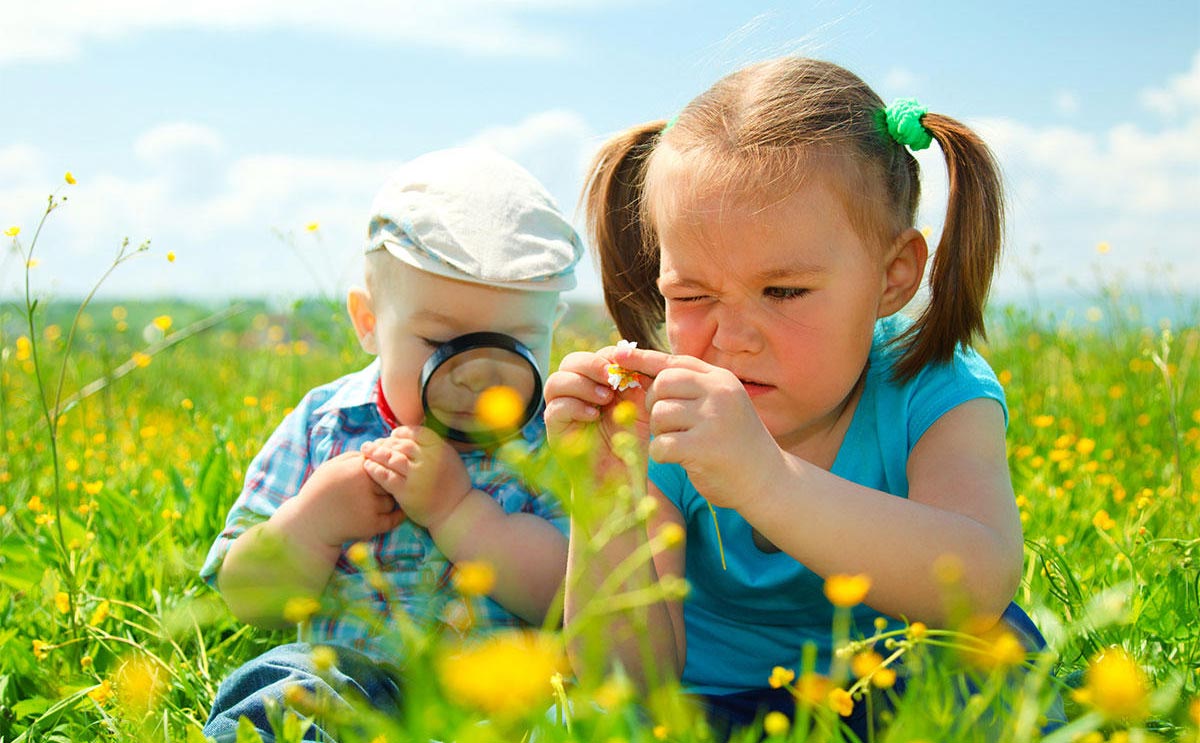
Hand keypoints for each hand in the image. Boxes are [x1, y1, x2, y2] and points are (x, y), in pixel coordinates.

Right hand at [274, 451, 405, 553]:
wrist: (308, 524)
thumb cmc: (320, 491)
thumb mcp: (332, 466)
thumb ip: (355, 457)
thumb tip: (378, 452)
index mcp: (357, 468)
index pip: (384, 462)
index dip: (383, 468)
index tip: (379, 473)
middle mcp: (365, 486)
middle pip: (390, 480)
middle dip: (386, 484)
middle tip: (377, 489)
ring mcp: (369, 506)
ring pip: (392, 499)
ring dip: (387, 501)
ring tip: (373, 503)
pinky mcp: (371, 524)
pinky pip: (393, 518)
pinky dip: (397, 516)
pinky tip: (397, 512)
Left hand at [360, 425, 471, 529]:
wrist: (456, 511)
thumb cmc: (452, 485)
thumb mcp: (450, 458)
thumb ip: (433, 446)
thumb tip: (409, 435)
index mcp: (441, 449)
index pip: (416, 433)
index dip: (401, 432)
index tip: (392, 435)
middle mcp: (429, 460)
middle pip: (401, 445)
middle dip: (385, 442)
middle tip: (374, 443)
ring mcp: (417, 476)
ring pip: (391, 458)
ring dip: (376, 453)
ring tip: (366, 451)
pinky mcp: (406, 492)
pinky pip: (386, 477)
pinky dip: (375, 470)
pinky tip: (368, 467)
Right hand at [543, 348, 650, 478]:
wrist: (621, 478)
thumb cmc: (632, 442)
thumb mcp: (642, 406)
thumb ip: (639, 380)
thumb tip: (632, 353)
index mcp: (595, 383)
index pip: (594, 356)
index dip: (609, 356)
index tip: (628, 366)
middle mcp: (575, 393)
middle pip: (570, 362)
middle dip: (591, 365)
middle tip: (612, 378)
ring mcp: (562, 411)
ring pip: (556, 381)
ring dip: (581, 384)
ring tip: (604, 399)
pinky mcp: (555, 430)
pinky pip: (554, 408)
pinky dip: (575, 407)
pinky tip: (594, 416)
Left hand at [612, 345, 781, 509]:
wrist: (768, 481)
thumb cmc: (736, 443)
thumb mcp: (721, 405)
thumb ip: (691, 388)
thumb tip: (642, 371)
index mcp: (721, 380)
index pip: (674, 362)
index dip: (643, 358)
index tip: (617, 354)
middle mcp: (719, 393)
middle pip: (662, 385)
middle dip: (654, 405)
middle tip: (667, 424)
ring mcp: (713, 418)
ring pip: (659, 415)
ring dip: (661, 433)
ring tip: (680, 444)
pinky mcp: (704, 447)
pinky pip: (661, 445)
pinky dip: (662, 455)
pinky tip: (679, 460)